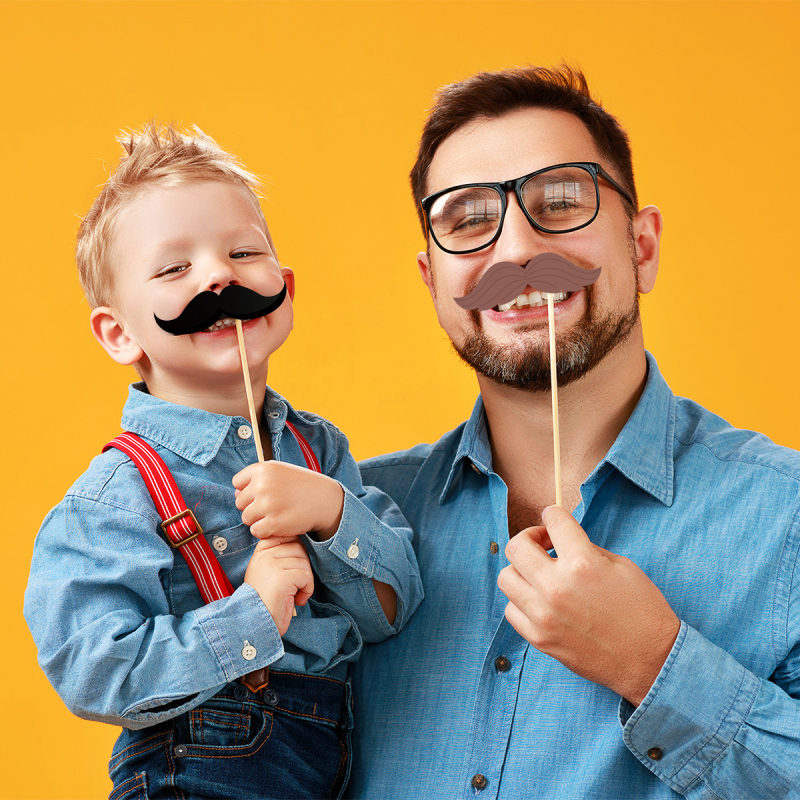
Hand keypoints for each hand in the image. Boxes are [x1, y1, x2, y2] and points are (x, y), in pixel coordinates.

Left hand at [233, 461, 343, 540]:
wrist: (325, 500)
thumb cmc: (302, 486)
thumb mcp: (281, 472)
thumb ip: (257, 478)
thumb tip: (236, 494)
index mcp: (263, 469)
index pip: (237, 482)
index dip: (247, 489)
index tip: (262, 493)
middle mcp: (263, 485)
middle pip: (239, 502)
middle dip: (252, 506)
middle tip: (272, 505)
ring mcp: (267, 504)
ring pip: (246, 518)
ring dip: (258, 519)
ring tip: (276, 514)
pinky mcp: (273, 523)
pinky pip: (256, 531)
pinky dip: (265, 531)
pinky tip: (279, 523)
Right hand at [244, 537, 314, 634]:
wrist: (254, 624)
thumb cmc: (266, 599)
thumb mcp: (268, 571)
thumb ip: (279, 554)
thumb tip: (301, 541)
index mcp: (261, 551)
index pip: (287, 535)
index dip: (295, 551)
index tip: (288, 570)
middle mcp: (264, 555)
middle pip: (299, 548)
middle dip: (301, 569)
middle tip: (291, 586)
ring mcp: (272, 565)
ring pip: (305, 563)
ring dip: (304, 582)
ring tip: (291, 594)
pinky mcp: (282, 578)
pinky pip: (306, 577)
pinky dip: (306, 590)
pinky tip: (296, 600)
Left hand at [498, 506, 679, 705]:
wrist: (652, 661)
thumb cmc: (643, 611)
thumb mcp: (622, 566)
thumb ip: (586, 549)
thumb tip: (562, 541)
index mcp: (582, 564)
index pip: (553, 521)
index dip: (554, 514)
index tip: (555, 519)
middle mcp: (556, 587)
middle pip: (517, 546)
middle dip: (530, 537)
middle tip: (545, 544)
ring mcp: (544, 615)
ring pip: (506, 577)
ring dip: (521, 569)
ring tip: (540, 574)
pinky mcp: (539, 639)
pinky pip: (511, 610)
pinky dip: (522, 600)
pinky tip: (540, 600)